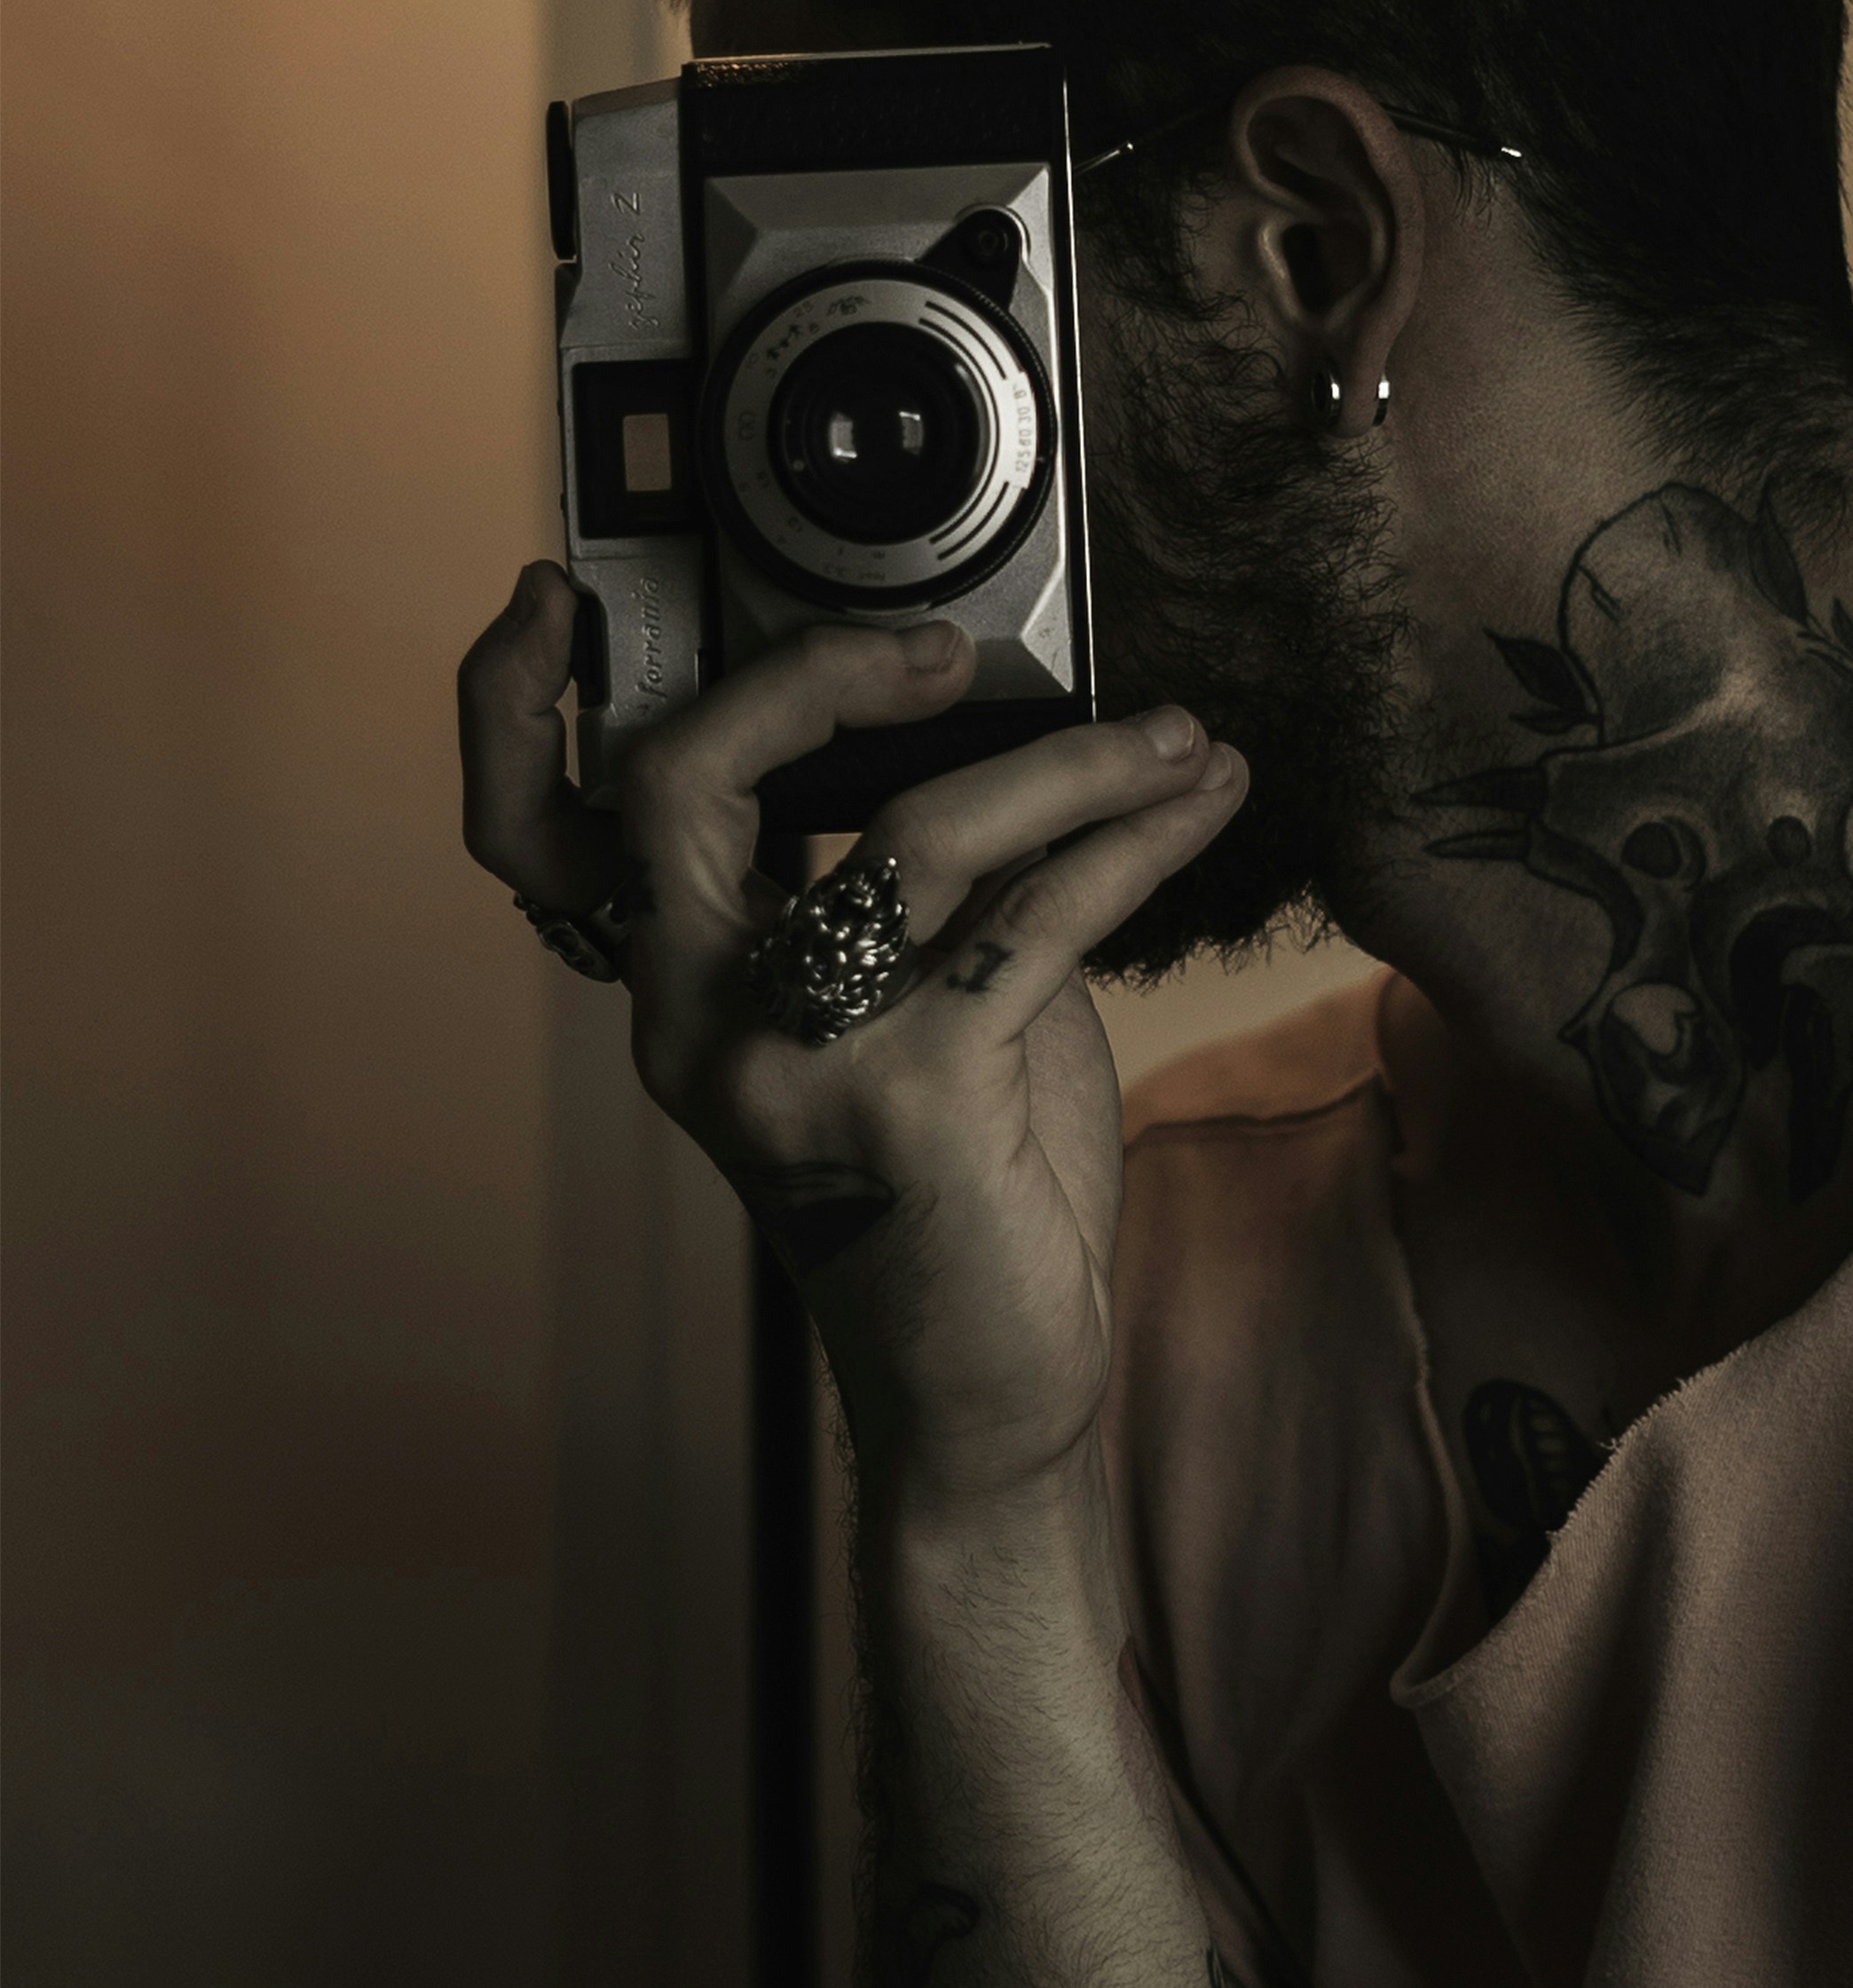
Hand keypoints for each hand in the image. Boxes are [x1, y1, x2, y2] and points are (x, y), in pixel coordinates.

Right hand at [458, 562, 1247, 1505]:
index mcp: (674, 993)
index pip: (539, 825)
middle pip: (685, 785)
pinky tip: (1201, 808)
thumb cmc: (953, 1186)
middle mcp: (700, 1023)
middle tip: (948, 650)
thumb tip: (1008, 727)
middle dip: (812, 673)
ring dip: (1073, 760)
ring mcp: (796, 1063)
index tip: (562, 596)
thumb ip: (907, 885)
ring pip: (914, 829)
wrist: (986, 1391)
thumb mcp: (900, 1010)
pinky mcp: (915, 1099)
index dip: (517, 702)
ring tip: (1179, 739)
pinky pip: (1038, 913)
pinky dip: (1135, 840)